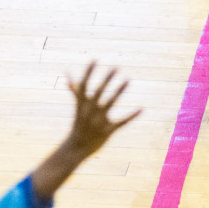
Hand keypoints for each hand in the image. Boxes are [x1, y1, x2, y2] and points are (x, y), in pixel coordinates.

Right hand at [29, 61, 139, 202]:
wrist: (76, 148)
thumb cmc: (78, 123)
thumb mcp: (77, 105)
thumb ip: (74, 88)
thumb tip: (66, 71)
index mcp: (81, 104)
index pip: (84, 85)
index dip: (88, 72)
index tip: (94, 59)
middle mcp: (89, 110)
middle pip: (98, 91)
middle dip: (106, 79)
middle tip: (115, 66)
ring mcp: (98, 120)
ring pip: (110, 103)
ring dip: (119, 90)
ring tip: (128, 79)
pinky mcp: (107, 130)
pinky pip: (121, 122)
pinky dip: (131, 116)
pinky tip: (142, 108)